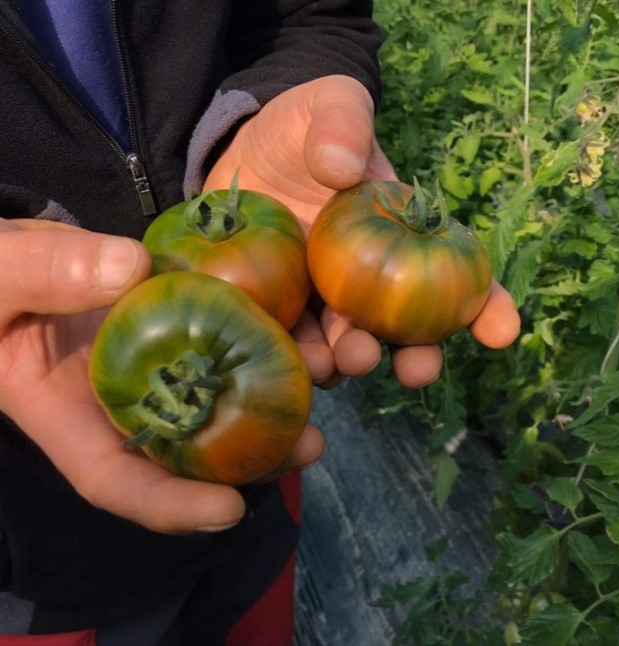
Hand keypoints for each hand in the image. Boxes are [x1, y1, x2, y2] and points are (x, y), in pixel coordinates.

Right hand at [0, 218, 321, 532]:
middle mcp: (119, 403)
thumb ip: (43, 273)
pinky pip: (217, 344)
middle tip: (308, 446)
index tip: (229, 511)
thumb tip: (129, 271)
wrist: (11, 259)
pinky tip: (300, 337)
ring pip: (212, 401)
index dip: (168, 504)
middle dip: (247, 460)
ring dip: (269, 405)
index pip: (114, 478)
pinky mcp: (175, 331)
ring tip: (322, 388)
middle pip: (185, 451)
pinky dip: (255, 348)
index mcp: (65, 412)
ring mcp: (152, 368)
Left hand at [205, 75, 520, 387]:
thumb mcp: (327, 107)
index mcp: (400, 232)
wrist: (241, 150)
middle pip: (403, 325)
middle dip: (416, 354)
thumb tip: (343, 168)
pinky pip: (290, 337)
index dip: (486, 305)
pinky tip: (287, 358)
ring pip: (345, 342)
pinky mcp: (282, 304)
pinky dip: (294, 353)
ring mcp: (323, 295)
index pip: (455, 270)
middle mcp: (370, 275)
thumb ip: (342, 123)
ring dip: (349, 362)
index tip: (502, 333)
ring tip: (337, 366)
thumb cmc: (298, 129)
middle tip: (416, 368)